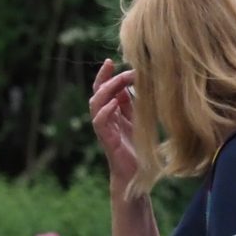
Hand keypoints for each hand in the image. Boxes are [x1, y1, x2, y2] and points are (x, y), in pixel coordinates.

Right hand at [90, 58, 139, 181]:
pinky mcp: (107, 141)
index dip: (107, 75)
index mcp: (114, 113)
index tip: (114, 61)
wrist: (138, 175)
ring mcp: (105, 130)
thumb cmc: (140, 149)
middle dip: (103, 77)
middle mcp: (106, 119)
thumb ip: (135, 106)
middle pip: (97, 93)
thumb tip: (137, 84)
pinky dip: (105, 111)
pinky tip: (115, 102)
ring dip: (105, 90)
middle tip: (111, 64)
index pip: (106, 89)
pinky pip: (100, 122)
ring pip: (95, 104)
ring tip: (116, 80)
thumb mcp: (140, 121)